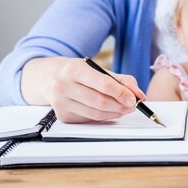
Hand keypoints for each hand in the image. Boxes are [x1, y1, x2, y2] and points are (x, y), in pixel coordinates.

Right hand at [22, 57, 145, 122]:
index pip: (103, 84)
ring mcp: (61, 103)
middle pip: (100, 102)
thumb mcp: (95, 68)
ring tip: (124, 109)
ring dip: (114, 113)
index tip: (134, 99)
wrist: (48, 77)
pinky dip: (103, 117)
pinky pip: (89, 119)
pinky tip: (109, 111)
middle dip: (120, 105)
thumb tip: (138, 93)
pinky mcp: (62, 116)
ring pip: (96, 114)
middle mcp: (64, 86)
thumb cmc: (76, 72)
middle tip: (132, 105)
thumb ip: (119, 79)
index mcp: (74, 69)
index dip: (121, 93)